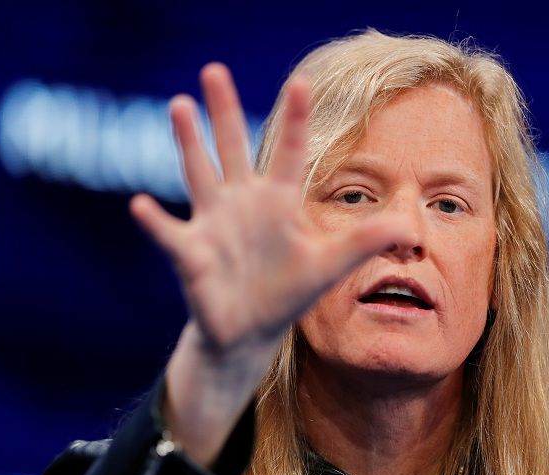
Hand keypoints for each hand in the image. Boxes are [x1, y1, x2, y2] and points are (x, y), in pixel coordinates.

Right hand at [130, 63, 401, 354]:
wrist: (249, 330)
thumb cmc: (287, 293)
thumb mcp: (328, 266)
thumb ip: (363, 243)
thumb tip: (407, 227)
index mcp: (278, 203)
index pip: (289, 153)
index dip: (295, 120)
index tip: (301, 82)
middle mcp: (243, 203)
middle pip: (232, 148)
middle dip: (224, 111)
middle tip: (214, 69)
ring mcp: (214, 224)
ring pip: (199, 174)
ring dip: (189, 142)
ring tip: (180, 105)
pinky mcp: (191, 252)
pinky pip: (170, 234)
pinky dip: (155, 222)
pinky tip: (140, 205)